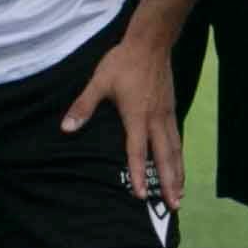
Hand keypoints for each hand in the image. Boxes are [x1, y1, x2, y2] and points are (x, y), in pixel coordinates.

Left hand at [65, 27, 184, 211]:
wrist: (151, 42)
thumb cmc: (123, 62)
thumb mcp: (99, 82)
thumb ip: (83, 106)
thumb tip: (66, 128)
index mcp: (136, 116)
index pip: (137, 152)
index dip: (137, 174)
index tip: (140, 196)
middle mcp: (155, 119)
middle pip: (164, 157)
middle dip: (169, 182)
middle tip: (174, 205)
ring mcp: (166, 114)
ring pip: (175, 150)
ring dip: (178, 173)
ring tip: (180, 193)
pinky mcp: (171, 108)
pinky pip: (177, 138)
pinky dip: (180, 156)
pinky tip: (179, 164)